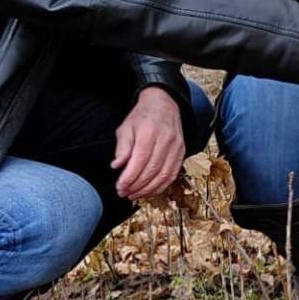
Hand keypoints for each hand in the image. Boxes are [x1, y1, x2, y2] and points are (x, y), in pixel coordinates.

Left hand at [112, 86, 185, 200]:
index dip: (129, 177)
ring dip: (148, 189)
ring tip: (135, 195)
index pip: (140, 160)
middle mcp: (165, 139)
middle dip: (136, 186)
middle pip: (152, 170)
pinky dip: (160, 186)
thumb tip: (117, 166)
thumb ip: (122, 148)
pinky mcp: (181, 153)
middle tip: (124, 193)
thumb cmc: (142, 117)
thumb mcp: (126, 127)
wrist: (164, 104)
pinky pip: (172, 175)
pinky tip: (149, 191)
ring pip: (163, 175)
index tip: (120, 186)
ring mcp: (176, 147)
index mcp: (149, 131)